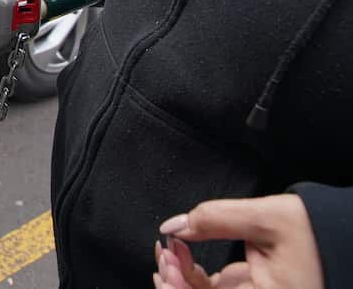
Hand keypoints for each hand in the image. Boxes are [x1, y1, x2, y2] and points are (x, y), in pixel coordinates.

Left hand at [152, 195, 323, 288]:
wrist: (340, 236)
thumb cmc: (316, 232)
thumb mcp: (266, 219)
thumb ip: (216, 219)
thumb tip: (173, 226)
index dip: (178, 286)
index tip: (169, 254)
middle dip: (173, 280)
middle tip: (166, 251)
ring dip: (177, 276)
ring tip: (171, 249)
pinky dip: (189, 274)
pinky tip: (180, 252)